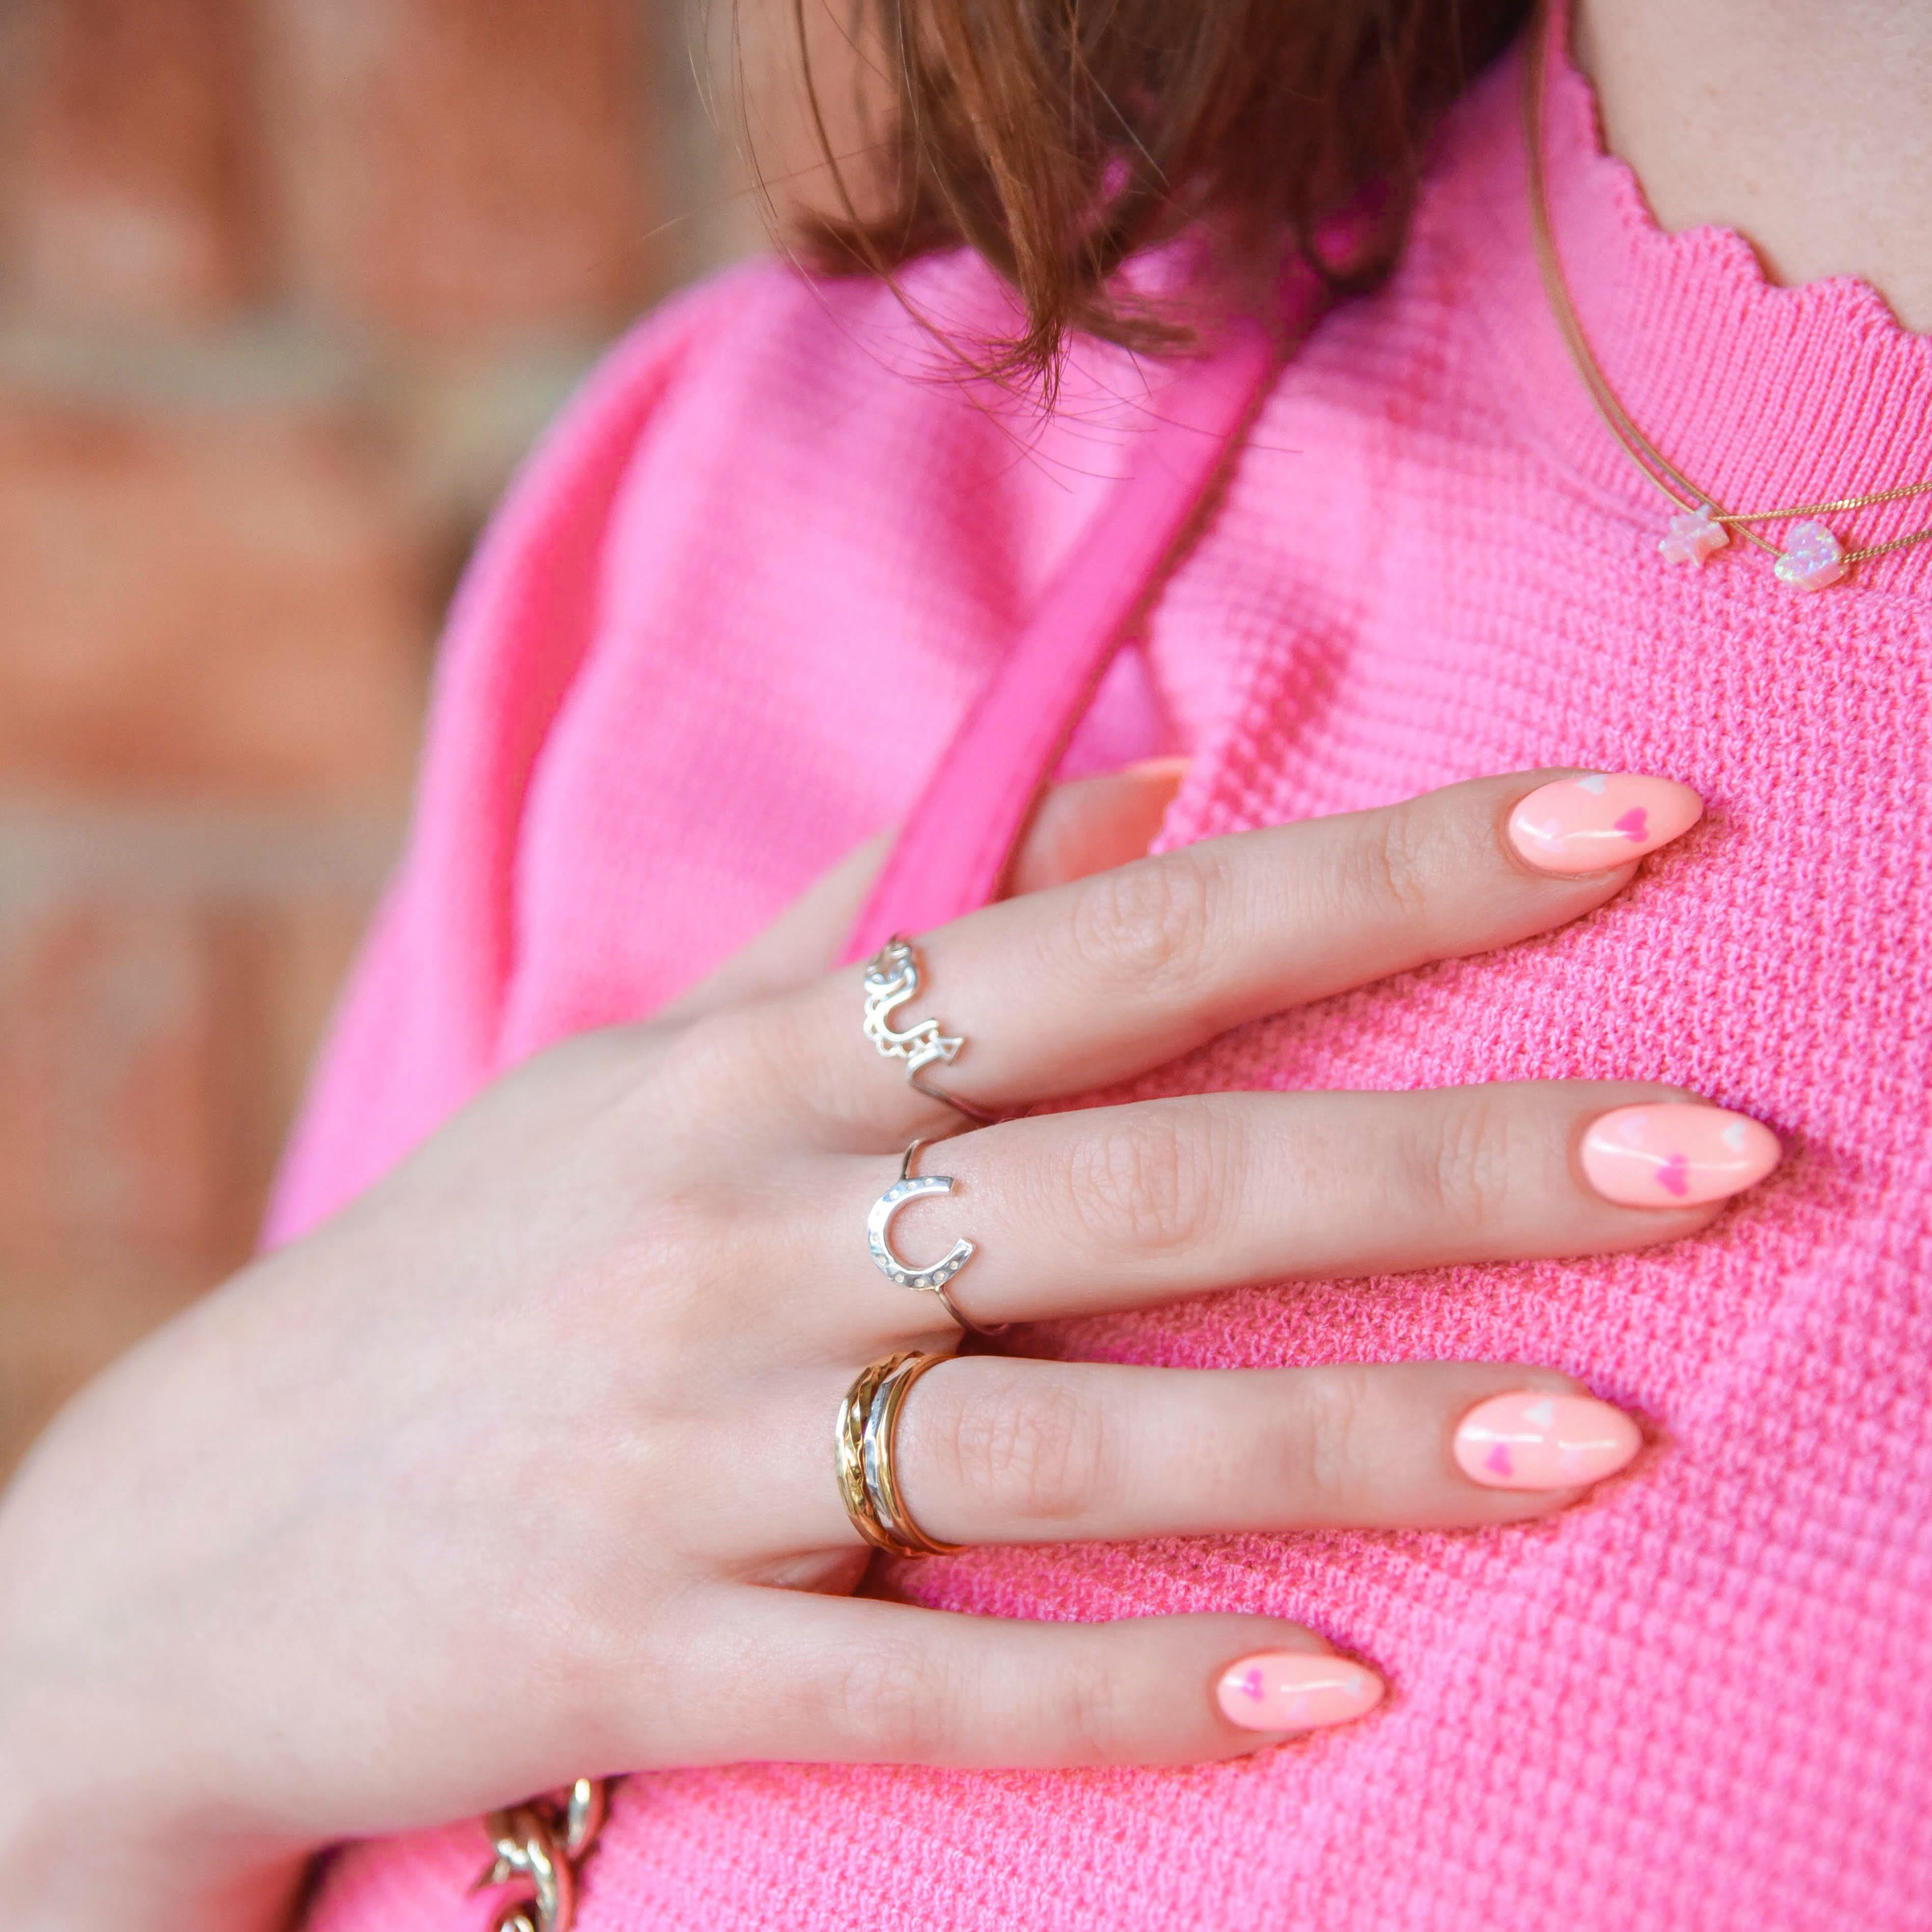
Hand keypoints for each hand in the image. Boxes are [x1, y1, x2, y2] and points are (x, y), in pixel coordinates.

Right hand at [0, 766, 1775, 1931]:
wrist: (193, 1536)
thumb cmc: (479, 1266)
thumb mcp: (651, 1058)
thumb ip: (880, 909)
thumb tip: (1138, 769)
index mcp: (763, 1062)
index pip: (1124, 934)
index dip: (1380, 879)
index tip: (1617, 834)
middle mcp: (746, 1230)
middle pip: (1154, 1173)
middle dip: (1451, 1154)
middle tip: (1714, 1155)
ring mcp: (696, 1453)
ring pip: (1076, 1432)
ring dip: (1349, 1434)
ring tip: (1599, 1434)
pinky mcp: (647, 1655)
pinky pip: (928, 1677)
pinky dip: (1131, 1683)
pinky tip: (1328, 1682)